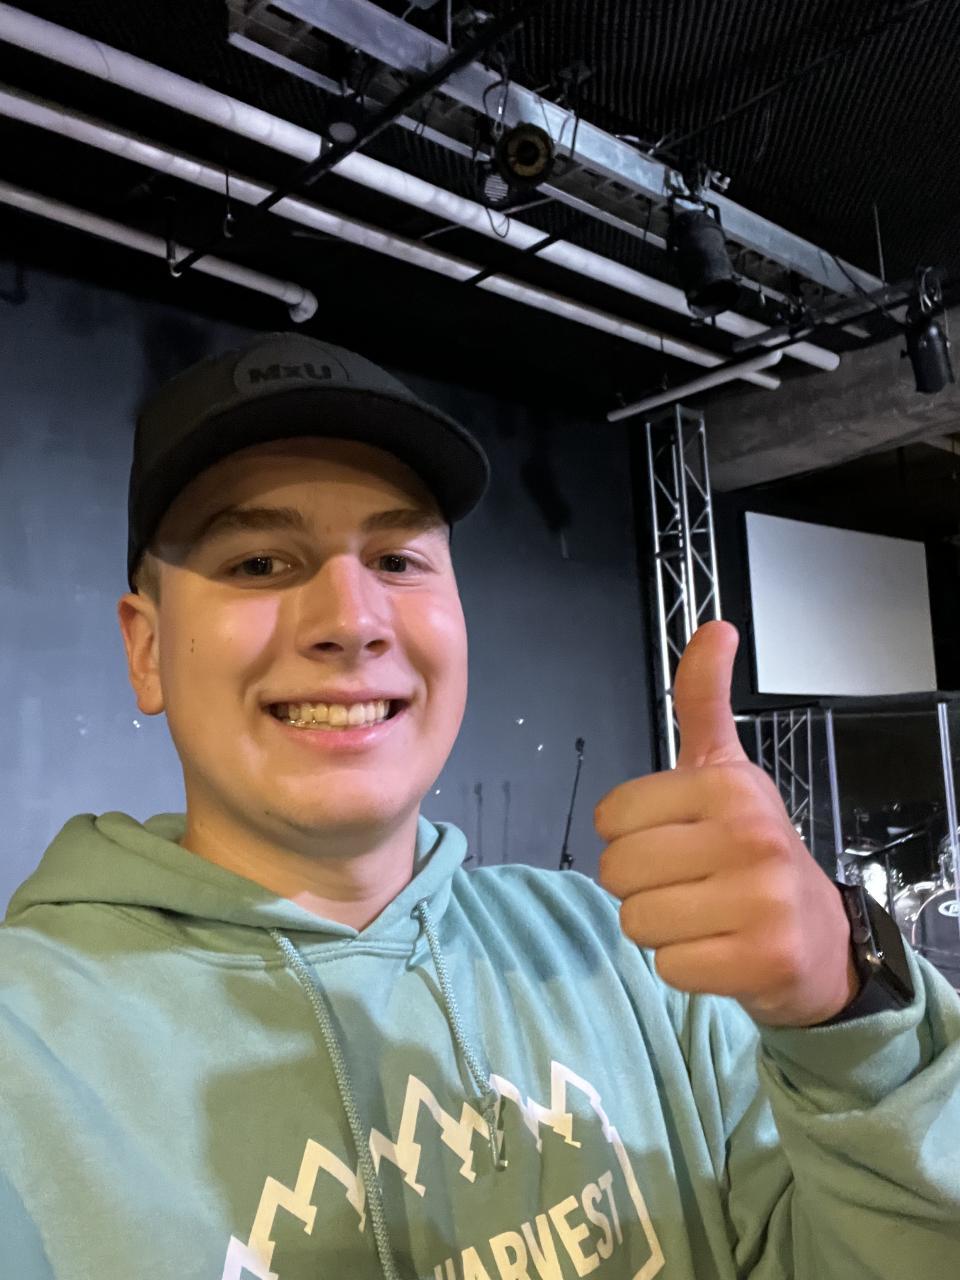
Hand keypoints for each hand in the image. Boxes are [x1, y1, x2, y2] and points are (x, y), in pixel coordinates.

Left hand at [595, 620, 859, 1027]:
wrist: (821, 939)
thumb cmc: (752, 850)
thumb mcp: (726, 769)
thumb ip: (703, 700)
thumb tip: (716, 626)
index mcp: (726, 785)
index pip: (611, 817)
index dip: (628, 836)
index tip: (671, 840)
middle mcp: (748, 836)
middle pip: (618, 872)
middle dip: (638, 887)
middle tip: (685, 884)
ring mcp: (761, 901)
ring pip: (637, 922)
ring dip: (660, 928)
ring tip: (703, 915)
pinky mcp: (763, 961)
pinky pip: (668, 967)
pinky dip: (684, 966)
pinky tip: (719, 949)